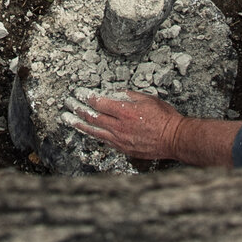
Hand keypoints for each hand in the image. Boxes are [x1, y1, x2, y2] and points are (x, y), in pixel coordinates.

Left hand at [65, 92, 190, 160]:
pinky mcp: (123, 149)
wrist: (174, 139)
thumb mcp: (147, 98)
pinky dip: (94, 135)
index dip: (87, 97)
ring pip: (94, 131)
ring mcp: (120, 139)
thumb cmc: (164, 118)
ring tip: (68, 120)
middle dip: (78, 109)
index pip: (99, 103)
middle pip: (93, 117)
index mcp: (124, 111)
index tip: (79, 93)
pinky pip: (104, 141)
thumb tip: (115, 93)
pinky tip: (88, 132)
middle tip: (67, 104)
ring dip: (80, 124)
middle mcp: (119, 126)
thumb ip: (129, 95)